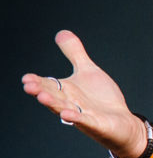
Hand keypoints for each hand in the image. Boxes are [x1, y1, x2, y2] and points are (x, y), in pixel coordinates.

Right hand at [22, 30, 147, 157]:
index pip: (48, 85)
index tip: (26, 78)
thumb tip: (61, 32)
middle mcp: (71, 103)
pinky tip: (68, 115)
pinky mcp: (96, 124)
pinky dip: (77, 118)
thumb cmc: (102, 98)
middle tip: (29, 86)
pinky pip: (85, 121)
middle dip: (42, 91)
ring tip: (43, 97)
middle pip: (54, 97)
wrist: (122, 121)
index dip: (38, 82)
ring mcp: (83, 115)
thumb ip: (75, 54)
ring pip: (65, 109)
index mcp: (66, 90)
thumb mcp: (88, 71)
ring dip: (54, 104)